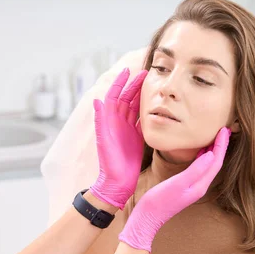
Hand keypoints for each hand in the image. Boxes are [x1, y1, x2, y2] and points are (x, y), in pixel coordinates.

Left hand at [89, 68, 147, 209]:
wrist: (117, 182)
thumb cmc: (109, 163)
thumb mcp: (104, 140)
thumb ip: (101, 121)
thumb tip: (97, 100)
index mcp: (109, 121)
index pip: (114, 96)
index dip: (120, 83)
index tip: (127, 71)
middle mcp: (118, 123)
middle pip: (127, 99)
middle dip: (134, 85)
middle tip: (146, 73)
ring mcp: (128, 130)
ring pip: (135, 108)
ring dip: (142, 95)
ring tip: (152, 84)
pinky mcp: (138, 138)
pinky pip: (143, 121)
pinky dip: (149, 111)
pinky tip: (157, 104)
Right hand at [118, 127, 231, 251]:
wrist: (147, 217)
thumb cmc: (160, 201)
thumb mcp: (178, 183)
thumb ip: (195, 170)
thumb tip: (211, 154)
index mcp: (201, 185)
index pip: (216, 162)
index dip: (221, 145)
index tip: (224, 129)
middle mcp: (200, 185)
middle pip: (215, 163)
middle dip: (220, 146)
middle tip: (223, 129)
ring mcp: (192, 186)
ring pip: (208, 165)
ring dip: (213, 150)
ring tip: (215, 136)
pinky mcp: (185, 186)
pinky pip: (199, 168)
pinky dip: (202, 157)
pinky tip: (200, 151)